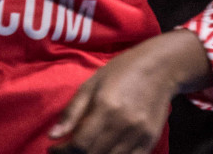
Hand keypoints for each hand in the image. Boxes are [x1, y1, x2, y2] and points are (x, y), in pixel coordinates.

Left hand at [49, 31, 209, 153]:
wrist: (160, 68)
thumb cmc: (121, 71)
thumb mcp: (91, 84)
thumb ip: (72, 111)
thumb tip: (52, 135)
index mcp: (106, 107)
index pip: (80, 143)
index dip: (63, 151)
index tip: (53, 149)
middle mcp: (124, 124)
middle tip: (65, 151)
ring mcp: (139, 135)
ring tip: (82, 151)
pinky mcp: (150, 140)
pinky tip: (103, 151)